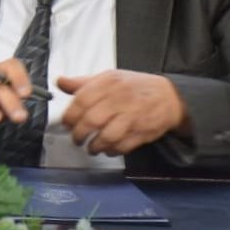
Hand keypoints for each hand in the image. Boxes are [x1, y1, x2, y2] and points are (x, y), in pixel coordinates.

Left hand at [58, 71, 188, 155]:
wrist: (170, 96)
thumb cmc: (134, 87)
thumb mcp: (109, 78)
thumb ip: (83, 83)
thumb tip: (60, 82)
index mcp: (109, 83)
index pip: (82, 100)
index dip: (70, 115)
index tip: (66, 123)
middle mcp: (120, 99)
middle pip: (92, 120)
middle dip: (79, 134)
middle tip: (76, 138)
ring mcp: (133, 117)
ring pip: (107, 136)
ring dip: (94, 146)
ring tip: (90, 148)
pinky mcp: (143, 133)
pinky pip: (122, 147)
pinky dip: (111, 151)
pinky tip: (106, 149)